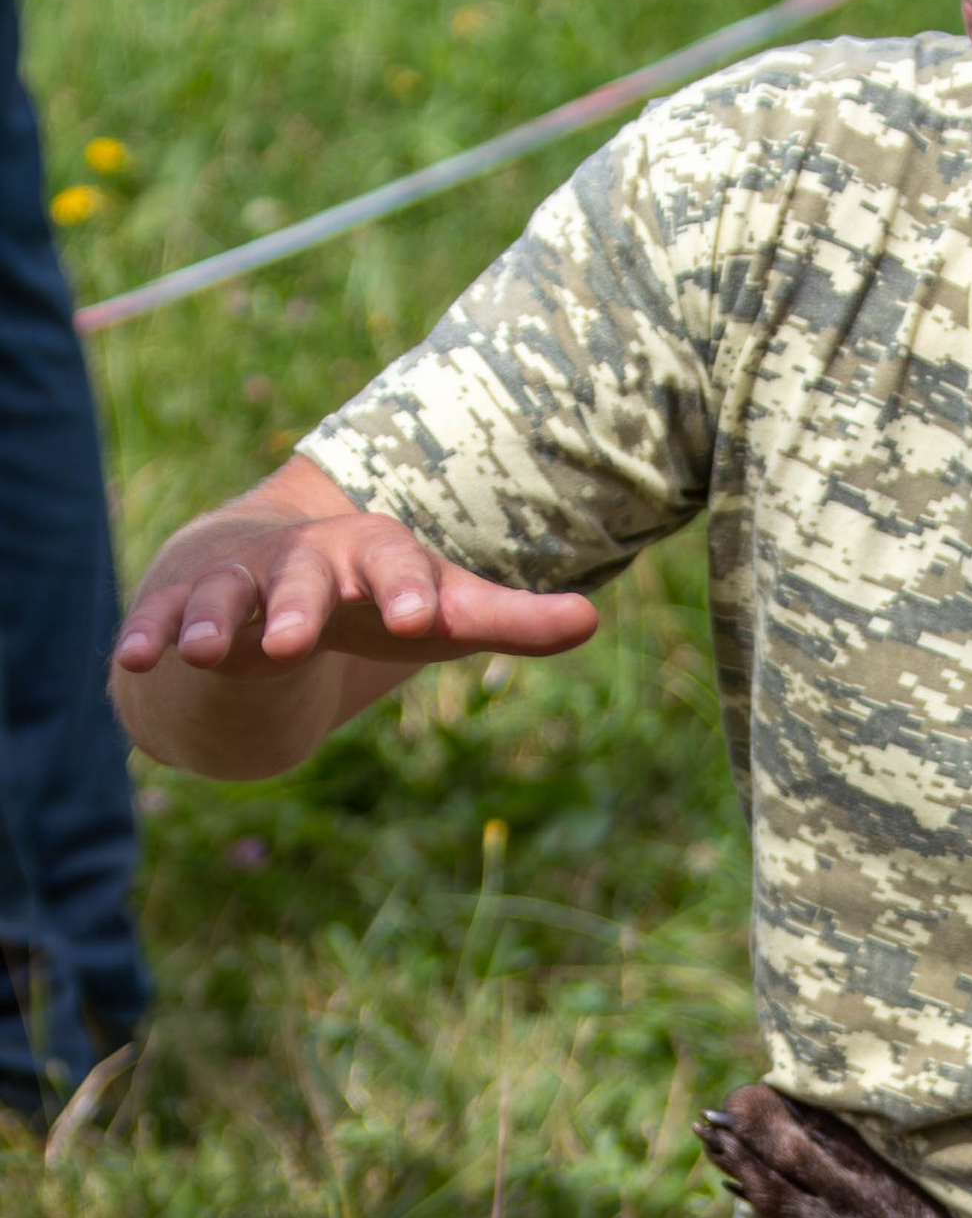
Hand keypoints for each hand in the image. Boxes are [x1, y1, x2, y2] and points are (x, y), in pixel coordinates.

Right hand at [115, 485, 595, 682]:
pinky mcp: (188, 604)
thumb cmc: (382, 599)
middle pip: (304, 576)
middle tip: (297, 640)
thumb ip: (512, 618)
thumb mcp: (447, 610)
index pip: (396, 561)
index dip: (409, 587)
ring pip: (228, 594)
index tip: (422, 619)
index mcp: (374, 554)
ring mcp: (242, 580)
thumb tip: (591, 620)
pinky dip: (151, 636)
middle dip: (300, 604)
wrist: (285, 579)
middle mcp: (305, 560)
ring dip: (216, 620)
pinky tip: (134, 663)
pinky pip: (164, 618)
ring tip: (211, 653)